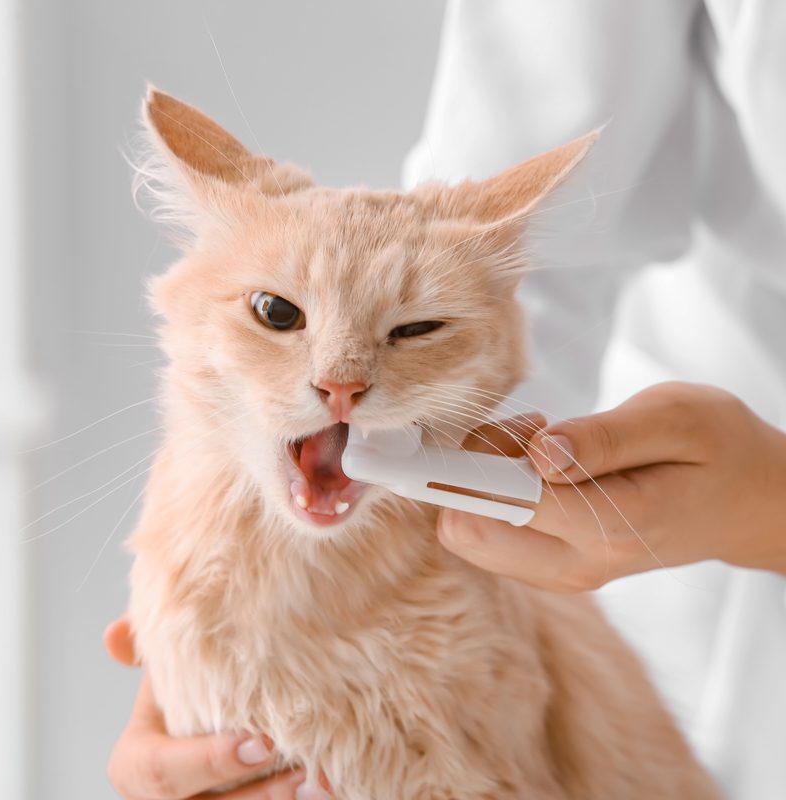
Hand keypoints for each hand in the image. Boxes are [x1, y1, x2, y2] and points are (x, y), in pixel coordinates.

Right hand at [105, 618, 315, 798]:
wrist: (212, 718)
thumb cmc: (186, 691)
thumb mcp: (162, 666)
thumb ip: (144, 642)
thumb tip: (114, 636)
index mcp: (136, 766)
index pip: (163, 772)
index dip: (210, 762)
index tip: (260, 742)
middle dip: (260, 795)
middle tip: (305, 770)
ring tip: (324, 781)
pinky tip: (328, 789)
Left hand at [438, 382, 785, 590]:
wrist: (749, 501)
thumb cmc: (718, 448)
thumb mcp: (677, 419)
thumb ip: (604, 439)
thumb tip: (537, 454)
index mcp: (608, 525)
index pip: (499, 502)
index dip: (451, 468)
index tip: (418, 442)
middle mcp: (575, 563)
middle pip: (466, 528)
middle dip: (469, 467)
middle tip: (527, 428)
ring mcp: (561, 573)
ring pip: (469, 533)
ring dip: (480, 478)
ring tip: (541, 440)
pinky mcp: (551, 567)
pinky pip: (489, 534)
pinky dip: (493, 492)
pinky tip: (542, 461)